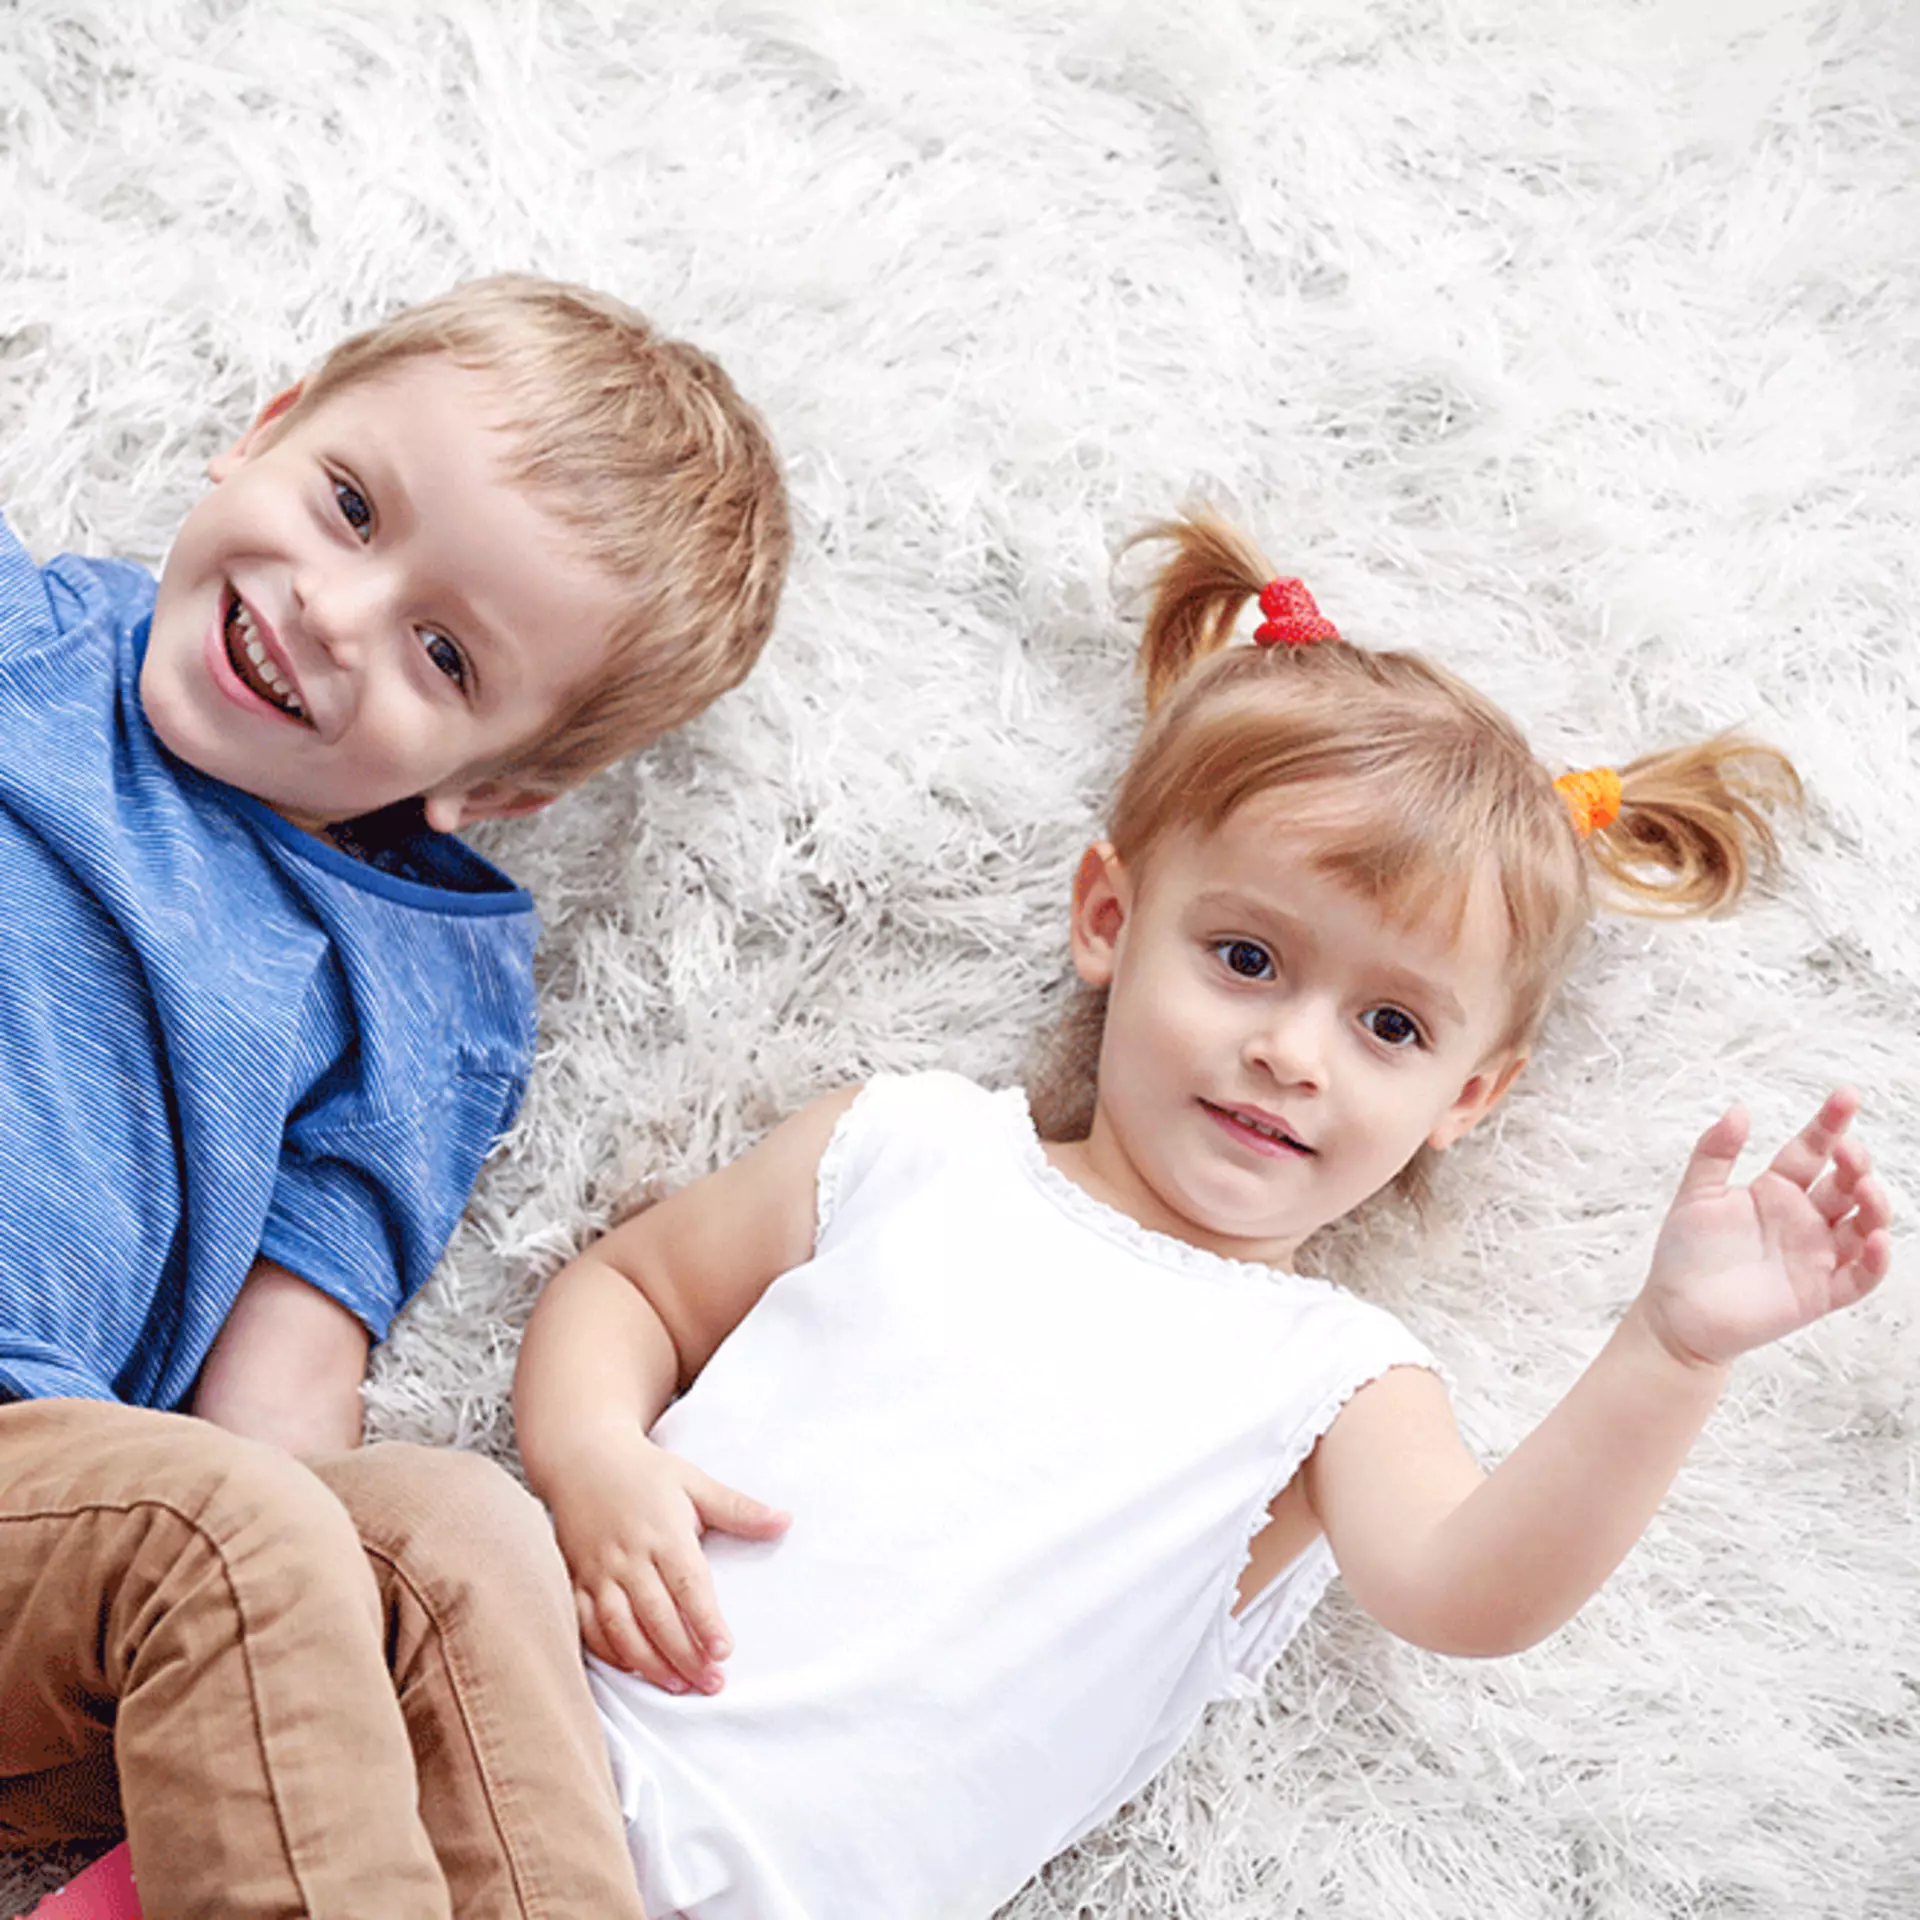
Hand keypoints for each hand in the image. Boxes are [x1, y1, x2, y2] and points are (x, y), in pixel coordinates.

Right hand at [549, 1428, 788, 1695]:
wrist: (583, 1460)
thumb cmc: (647, 1474)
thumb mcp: (695, 1482)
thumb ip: (738, 1508)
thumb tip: (785, 1521)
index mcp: (663, 1532)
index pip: (688, 1583)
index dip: (705, 1620)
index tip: (724, 1651)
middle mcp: (629, 1557)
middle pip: (657, 1615)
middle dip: (684, 1654)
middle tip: (711, 1683)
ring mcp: (599, 1572)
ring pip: (620, 1628)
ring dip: (648, 1662)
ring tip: (678, 1686)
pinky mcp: (577, 1581)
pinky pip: (588, 1625)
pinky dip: (609, 1651)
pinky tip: (634, 1669)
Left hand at [1639, 1089, 1892, 1367]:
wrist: (1676, 1313)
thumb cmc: (1685, 1253)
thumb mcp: (1695, 1195)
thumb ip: (1714, 1152)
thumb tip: (1740, 1110)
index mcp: (1776, 1190)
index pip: (1812, 1150)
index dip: (1829, 1123)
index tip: (1847, 1095)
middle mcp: (1803, 1219)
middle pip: (1844, 1184)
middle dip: (1854, 1164)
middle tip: (1847, 1151)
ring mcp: (1815, 1255)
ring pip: (1863, 1226)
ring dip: (1873, 1206)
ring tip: (1864, 1189)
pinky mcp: (1820, 1293)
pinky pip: (1859, 1276)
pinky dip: (1875, 1260)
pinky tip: (1875, 1239)